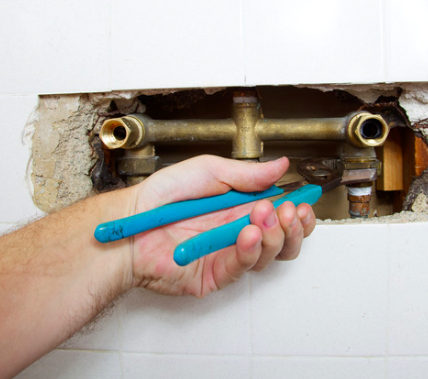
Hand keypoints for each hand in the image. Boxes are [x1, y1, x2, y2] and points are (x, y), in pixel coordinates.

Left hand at [127, 155, 315, 297]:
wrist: (133, 219)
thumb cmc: (163, 195)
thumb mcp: (208, 171)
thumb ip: (247, 173)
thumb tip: (280, 165)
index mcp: (239, 207)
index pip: (280, 213)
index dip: (298, 210)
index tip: (305, 199)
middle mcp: (237, 231)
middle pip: (282, 239)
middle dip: (293, 226)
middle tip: (289, 210)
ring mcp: (227, 254)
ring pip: (269, 256)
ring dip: (275, 236)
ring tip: (264, 216)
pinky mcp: (214, 274)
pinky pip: (241, 267)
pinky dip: (251, 251)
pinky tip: (249, 234)